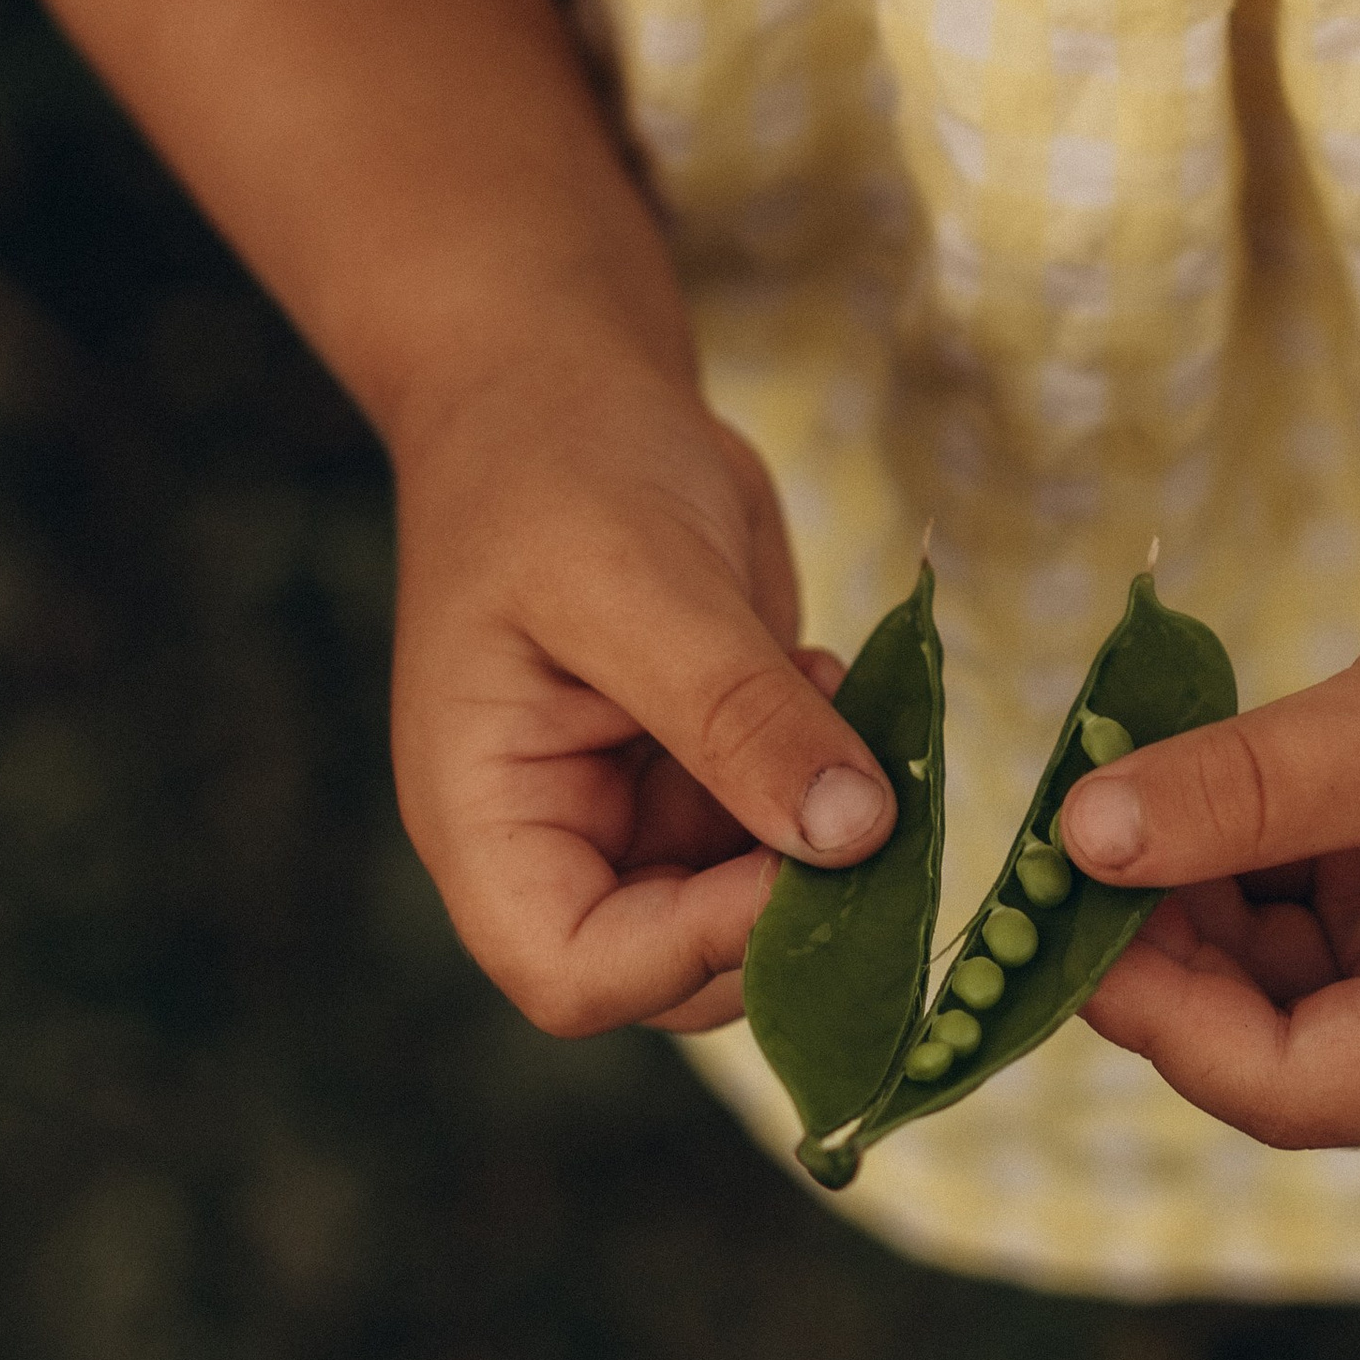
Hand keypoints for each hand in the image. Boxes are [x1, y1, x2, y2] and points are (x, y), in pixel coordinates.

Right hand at [388, 338, 895, 1038]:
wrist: (563, 384)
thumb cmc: (559, 468)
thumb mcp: (641, 585)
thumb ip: (737, 716)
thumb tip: (852, 836)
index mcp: (488, 821)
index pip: (575, 974)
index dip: (696, 953)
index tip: (803, 858)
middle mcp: (560, 844)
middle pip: (679, 971)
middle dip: (787, 906)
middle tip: (871, 796)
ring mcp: (638, 817)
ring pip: (756, 912)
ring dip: (828, 839)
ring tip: (824, 691)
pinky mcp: (710, 777)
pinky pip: (792, 832)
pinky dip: (837, 781)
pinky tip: (822, 675)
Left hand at [1064, 468, 1359, 1147]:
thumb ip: (1241, 793)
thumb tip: (1074, 843)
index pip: (1297, 1090)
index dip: (1167, 1022)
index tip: (1058, 921)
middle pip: (1269, 1039)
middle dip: (1159, 953)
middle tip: (1052, 854)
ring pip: (1262, 963)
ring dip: (1175, 890)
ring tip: (1093, 797)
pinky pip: (1284, 887)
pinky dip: (1216, 839)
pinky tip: (1161, 770)